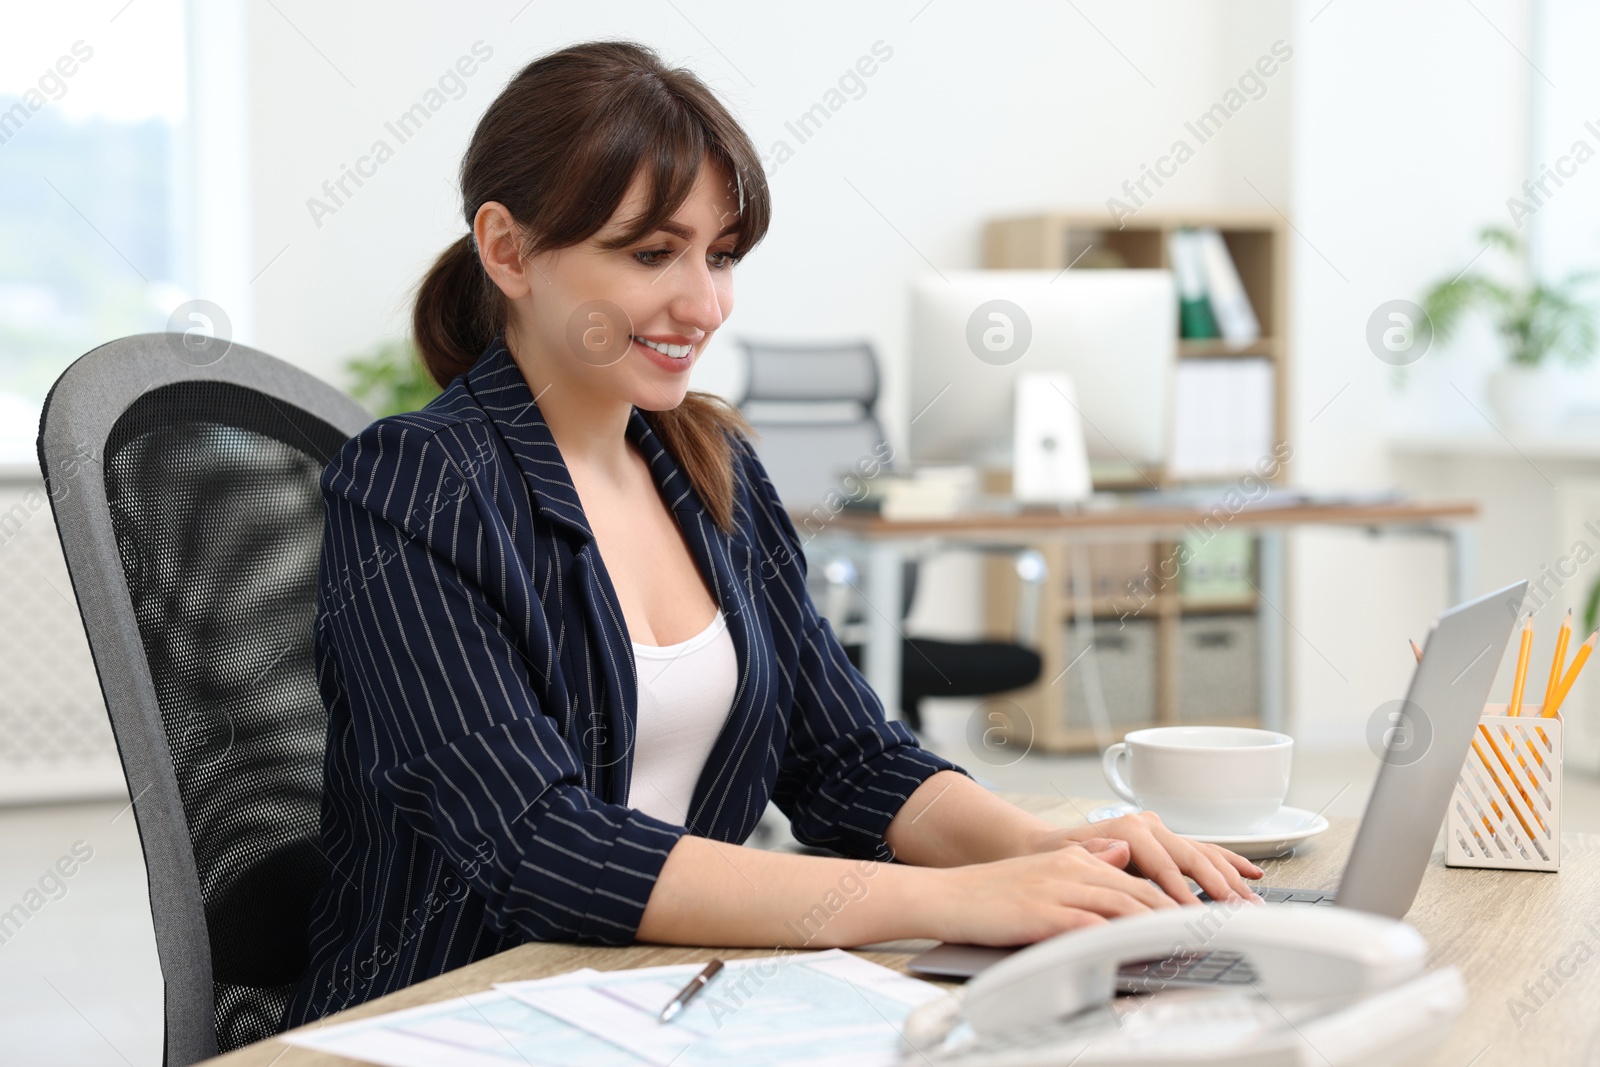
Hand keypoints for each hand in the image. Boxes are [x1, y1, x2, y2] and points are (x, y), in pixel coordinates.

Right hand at [924, 844, 1178, 946]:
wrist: (947, 895)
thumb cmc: (990, 893)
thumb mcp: (1043, 871)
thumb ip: (1085, 862)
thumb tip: (1120, 855)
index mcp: (1075, 857)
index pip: (1139, 877)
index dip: (1172, 899)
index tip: (1197, 919)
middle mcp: (1072, 868)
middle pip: (1141, 890)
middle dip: (1177, 914)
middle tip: (1206, 935)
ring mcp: (1058, 890)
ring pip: (1124, 905)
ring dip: (1158, 927)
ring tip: (1185, 946)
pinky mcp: (1043, 914)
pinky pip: (1092, 927)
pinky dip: (1120, 940)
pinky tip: (1137, 953)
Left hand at [1040, 812, 1264, 905]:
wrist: (1050, 846)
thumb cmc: (1058, 857)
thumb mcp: (1069, 860)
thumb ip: (1098, 859)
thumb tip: (1125, 861)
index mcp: (1128, 828)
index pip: (1164, 867)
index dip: (1182, 894)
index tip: (1197, 918)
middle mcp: (1148, 825)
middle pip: (1193, 858)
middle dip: (1219, 889)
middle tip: (1238, 914)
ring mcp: (1161, 831)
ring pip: (1204, 855)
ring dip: (1231, 880)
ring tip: (1252, 903)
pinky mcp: (1168, 841)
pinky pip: (1205, 851)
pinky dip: (1229, 862)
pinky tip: (1251, 874)